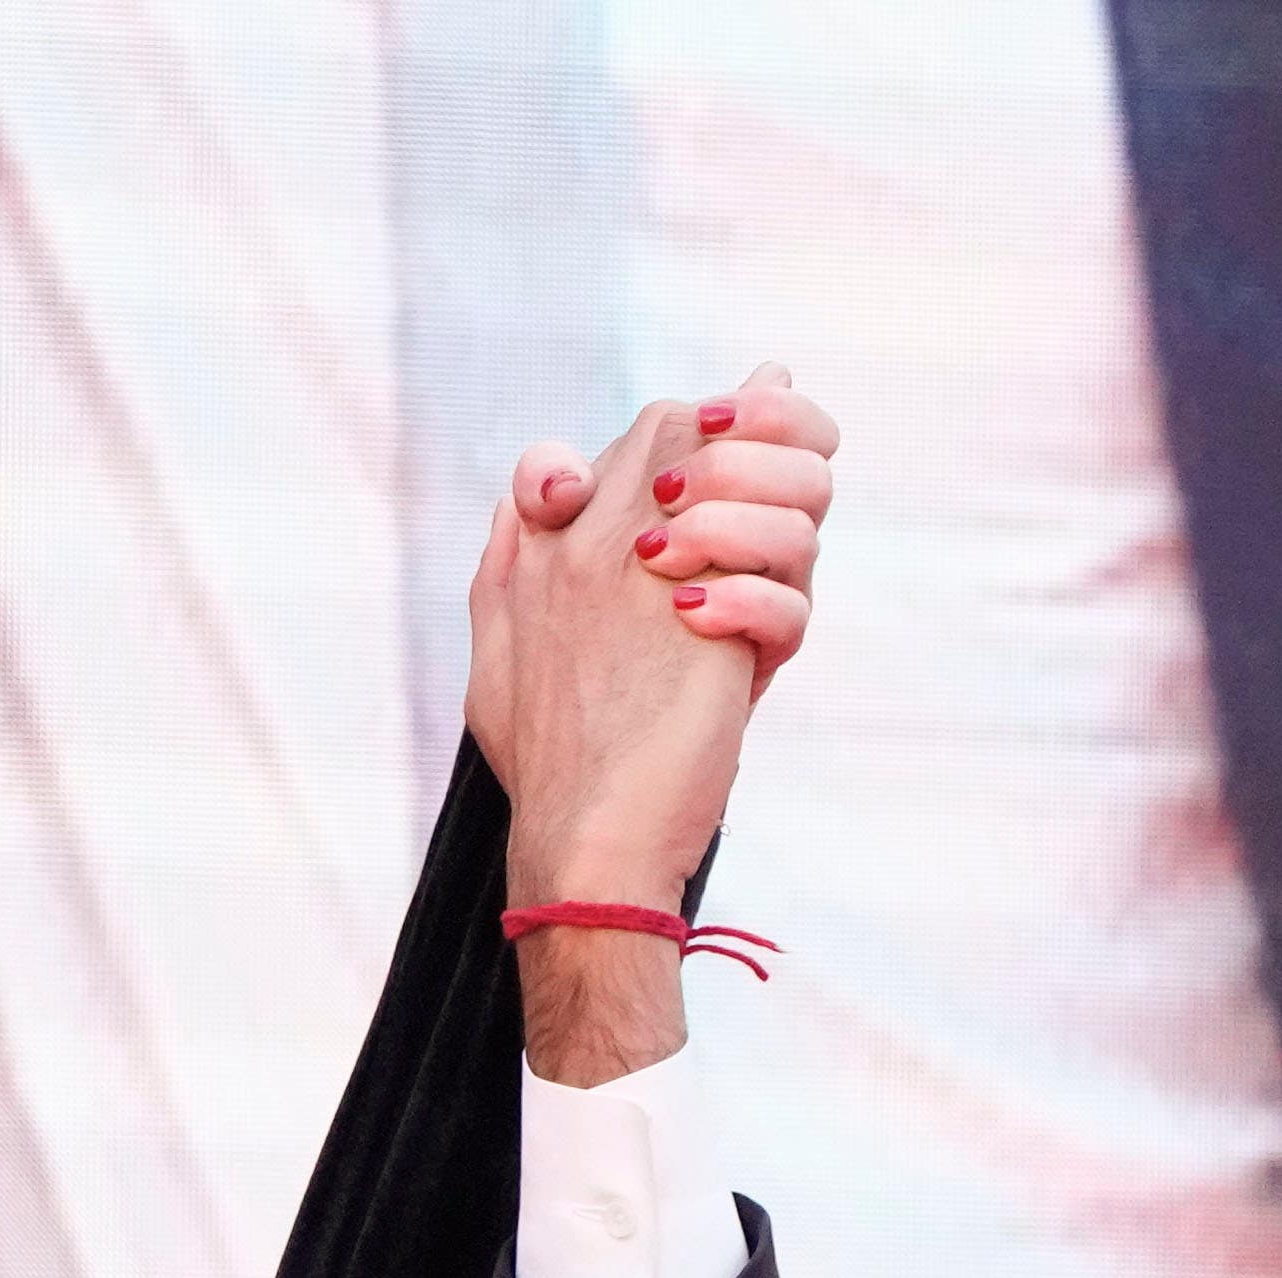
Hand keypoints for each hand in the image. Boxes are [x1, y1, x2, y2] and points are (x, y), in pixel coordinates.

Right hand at [467, 367, 838, 1080]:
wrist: (585, 852)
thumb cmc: (550, 770)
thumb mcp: (498, 655)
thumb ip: (515, 555)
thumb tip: (546, 479)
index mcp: (540, 544)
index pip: (646, 428)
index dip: (701, 441)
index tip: (713, 514)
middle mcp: (588, 537)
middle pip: (691, 421)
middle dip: (755, 459)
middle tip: (766, 539)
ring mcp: (641, 567)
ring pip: (748, 467)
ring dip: (783, 524)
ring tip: (767, 596)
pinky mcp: (702, 612)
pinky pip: (780, 557)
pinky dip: (780, 607)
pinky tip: (753, 661)